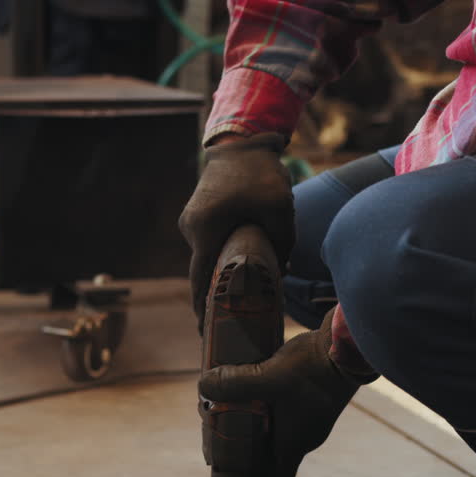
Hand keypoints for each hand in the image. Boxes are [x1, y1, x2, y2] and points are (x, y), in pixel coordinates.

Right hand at [179, 132, 294, 330]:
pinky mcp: (198, 214)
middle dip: (214, 296)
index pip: (199, 281)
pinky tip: (239, 264)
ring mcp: (191, 220)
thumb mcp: (280, 212)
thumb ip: (282, 246)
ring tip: (238, 294)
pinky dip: (220, 255)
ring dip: (221, 272)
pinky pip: (209, 243)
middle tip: (229, 322)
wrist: (241, 141)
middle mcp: (191, 228)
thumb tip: (284, 274)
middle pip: (202, 271)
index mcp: (206, 230)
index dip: (201, 310)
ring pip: (207, 256)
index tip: (205, 335)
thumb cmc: (261, 175)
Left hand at [198, 309, 375, 476]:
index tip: (236, 453)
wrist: (350, 344)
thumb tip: (204, 385)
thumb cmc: (313, 369)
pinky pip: (290, 407)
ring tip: (239, 395)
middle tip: (227, 417)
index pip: (278, 475)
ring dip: (259, 415)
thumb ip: (234, 383)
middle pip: (274, 449)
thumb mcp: (267, 376)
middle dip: (248, 436)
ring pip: (281, 425)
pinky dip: (272, 399)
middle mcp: (307, 434)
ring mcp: (315, 415)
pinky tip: (259, 378)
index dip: (256, 471)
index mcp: (296, 442)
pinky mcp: (317, 395)